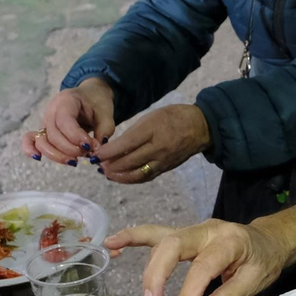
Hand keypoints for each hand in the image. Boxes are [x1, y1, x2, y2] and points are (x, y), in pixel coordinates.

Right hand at [21, 78, 115, 165]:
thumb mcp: (106, 114)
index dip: (75, 136)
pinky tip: (38, 158)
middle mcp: (52, 110)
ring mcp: (45, 120)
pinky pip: (31, 139)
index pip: (65, 121)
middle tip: (88, 152)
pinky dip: (30, 149)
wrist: (90, 95)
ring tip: (74, 161)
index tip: (89, 146)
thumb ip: (103, 132)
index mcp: (67, 100)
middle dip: (70, 149)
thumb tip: (95, 151)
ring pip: (43, 141)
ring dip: (57, 155)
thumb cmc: (98, 103)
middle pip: (53, 134)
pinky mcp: (44, 130)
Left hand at [91, 104, 210, 183]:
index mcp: (153, 130)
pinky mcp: (166, 169)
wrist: (200, 127)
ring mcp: (163, 161)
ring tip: (107, 173)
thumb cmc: (173, 117)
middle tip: (98, 165)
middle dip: (111, 165)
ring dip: (119, 176)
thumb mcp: (151, 117)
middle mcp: (158, 148)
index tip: (96, 155)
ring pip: (137, 173)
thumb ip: (133, 132)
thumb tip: (114, 148)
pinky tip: (121, 177)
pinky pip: (146, 177)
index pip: (127, 144)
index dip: (109, 152)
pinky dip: (131, 179)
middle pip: (130, 161)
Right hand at [104, 218, 288, 295]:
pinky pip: (153, 233)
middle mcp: (207, 229)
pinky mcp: (183, 234)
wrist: (269, 242)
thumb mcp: (255, 282)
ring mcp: (193, 230)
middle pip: (172, 246)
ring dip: (149, 271)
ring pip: (161, 241)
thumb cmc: (263, 262)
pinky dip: (132, 237)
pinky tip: (111, 245)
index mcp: (229, 241)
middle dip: (157, 277)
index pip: (202, 267)